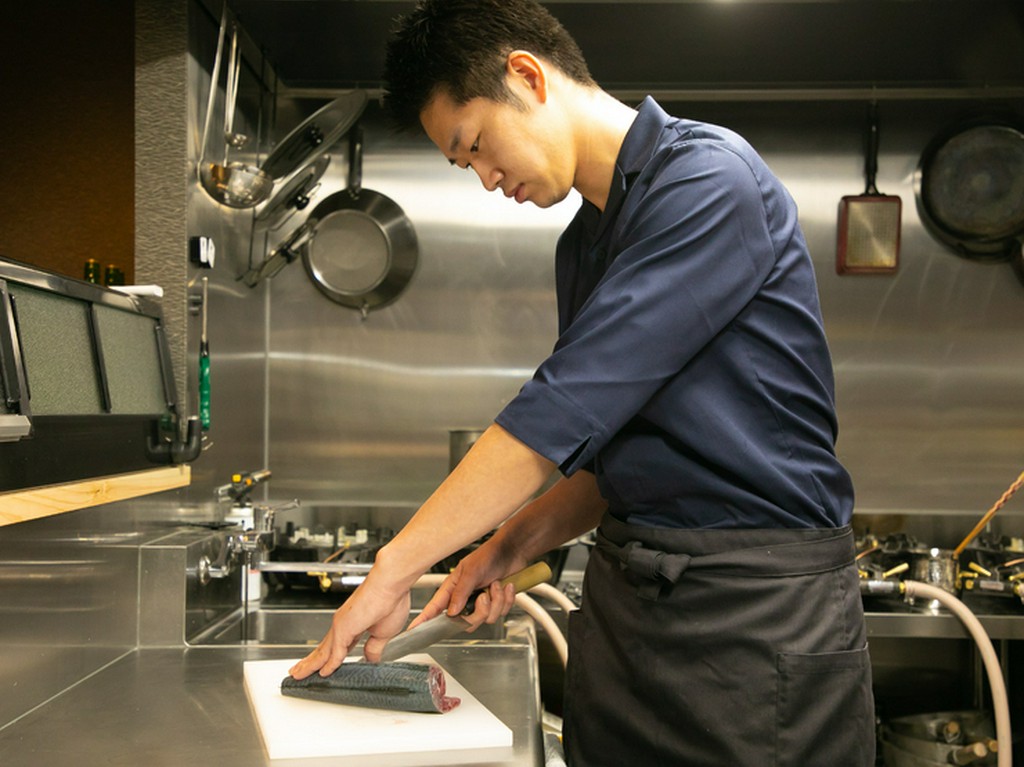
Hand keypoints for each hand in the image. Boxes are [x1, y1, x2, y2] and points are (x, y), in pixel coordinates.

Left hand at [288, 573, 410, 678]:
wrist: (390, 585)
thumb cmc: (391, 601)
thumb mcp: (384, 633)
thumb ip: (375, 648)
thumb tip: (371, 659)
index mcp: (354, 624)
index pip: (338, 646)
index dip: (330, 659)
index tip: (324, 668)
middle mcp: (343, 624)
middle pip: (324, 648)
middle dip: (311, 662)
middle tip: (299, 671)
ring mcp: (341, 626)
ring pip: (323, 651)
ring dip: (311, 665)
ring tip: (299, 675)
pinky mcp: (343, 629)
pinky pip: (335, 653)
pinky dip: (329, 664)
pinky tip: (324, 673)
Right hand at [408, 539, 526, 632]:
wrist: (512, 551)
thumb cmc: (489, 554)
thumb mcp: (472, 570)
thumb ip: (461, 592)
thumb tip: (452, 611)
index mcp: (453, 589)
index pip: (435, 608)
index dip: (424, 620)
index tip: (414, 630)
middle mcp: (465, 598)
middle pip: (466, 622)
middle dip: (480, 611)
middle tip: (484, 597)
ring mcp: (480, 602)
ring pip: (486, 619)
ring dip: (496, 602)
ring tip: (496, 585)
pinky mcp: (495, 604)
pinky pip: (500, 614)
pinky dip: (506, 600)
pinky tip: (506, 586)